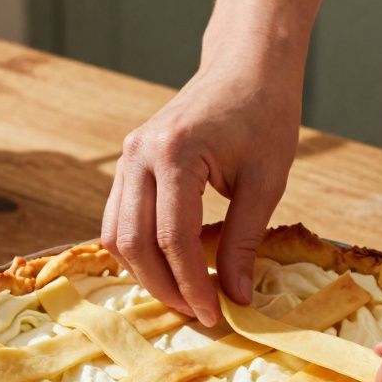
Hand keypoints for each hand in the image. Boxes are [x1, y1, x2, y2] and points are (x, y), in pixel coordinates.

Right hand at [101, 50, 302, 326]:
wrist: (246, 65)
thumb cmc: (264, 114)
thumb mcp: (266, 181)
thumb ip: (244, 242)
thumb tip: (236, 298)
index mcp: (175, 154)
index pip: (173, 239)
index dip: (192, 285)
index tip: (215, 315)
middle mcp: (139, 155)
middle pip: (134, 243)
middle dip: (163, 287)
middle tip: (198, 314)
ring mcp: (127, 157)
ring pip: (116, 235)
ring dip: (145, 274)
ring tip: (183, 295)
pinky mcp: (128, 163)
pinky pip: (118, 218)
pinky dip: (138, 250)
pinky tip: (169, 267)